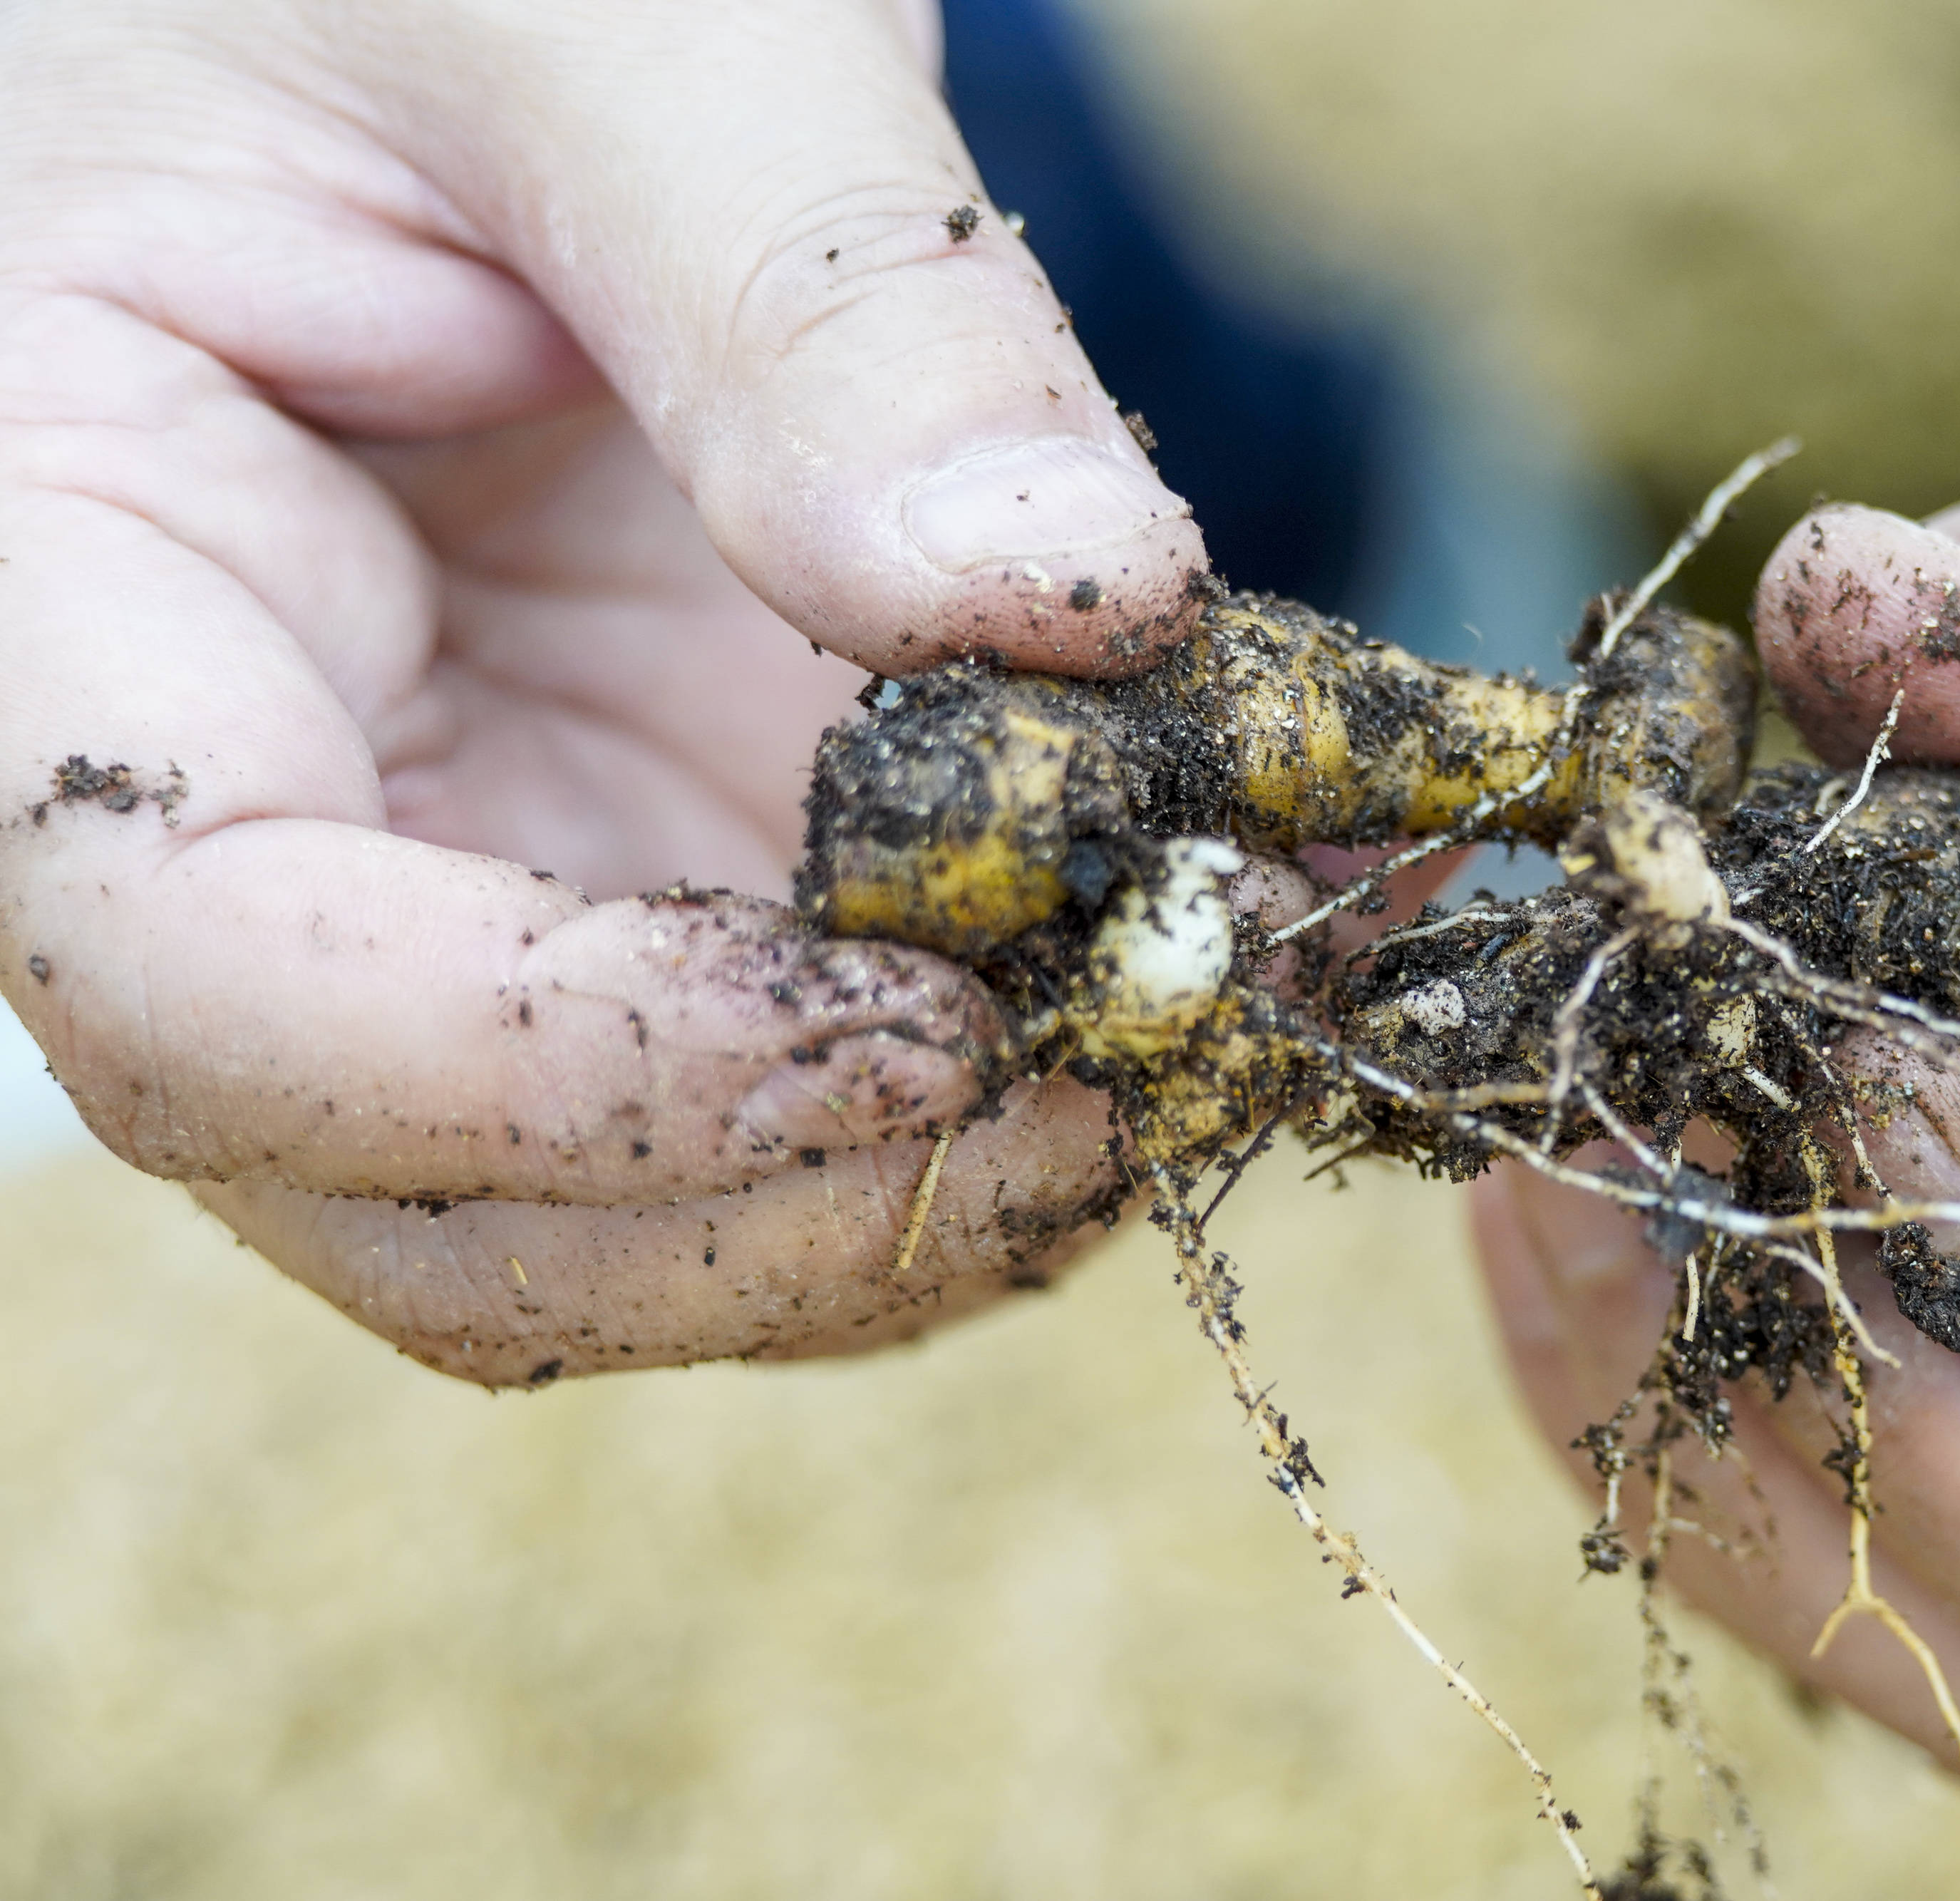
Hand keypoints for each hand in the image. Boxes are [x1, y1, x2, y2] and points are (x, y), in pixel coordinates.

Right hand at [0, 0, 1206, 1382]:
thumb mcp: (604, 10)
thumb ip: (805, 298)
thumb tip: (1066, 608)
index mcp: (67, 577)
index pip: (213, 981)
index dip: (569, 1076)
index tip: (928, 1029)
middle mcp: (245, 788)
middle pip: (422, 1190)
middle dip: (789, 1203)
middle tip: (1142, 1078)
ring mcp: (459, 849)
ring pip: (632, 1200)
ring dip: (940, 1181)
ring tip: (1227, 1019)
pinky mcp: (648, 845)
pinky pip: (800, 1069)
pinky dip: (1013, 1066)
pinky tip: (1220, 943)